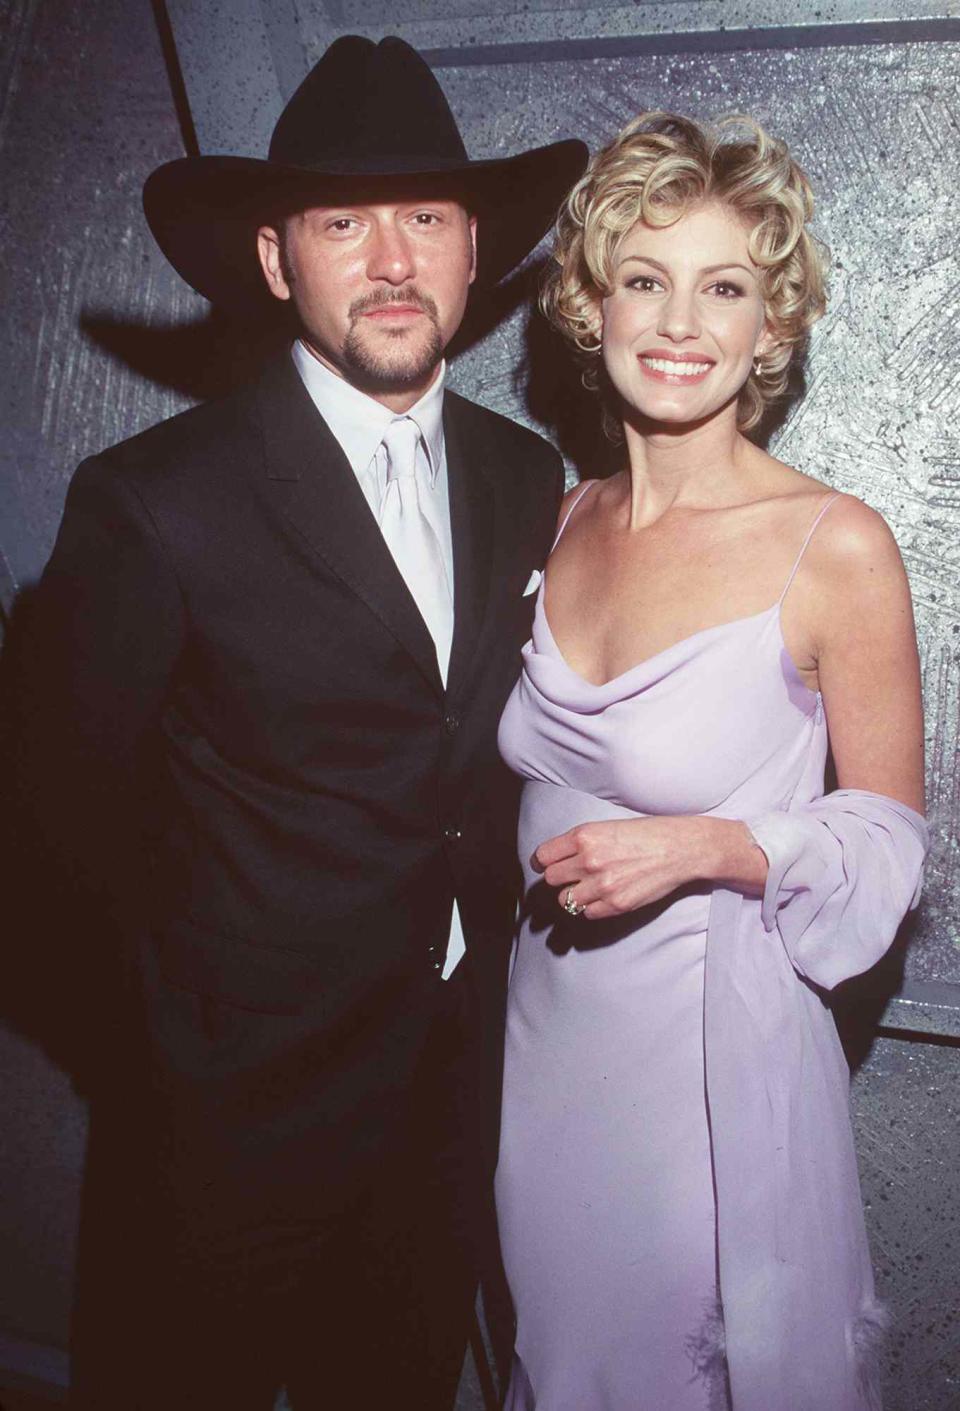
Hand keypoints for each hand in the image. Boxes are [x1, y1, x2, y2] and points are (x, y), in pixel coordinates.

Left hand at [534, 816, 763, 919]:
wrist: (682, 848)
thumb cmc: (647, 833)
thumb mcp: (607, 827)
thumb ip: (580, 842)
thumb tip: (556, 859)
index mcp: (584, 836)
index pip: (543, 857)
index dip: (541, 863)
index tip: (544, 866)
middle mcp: (589, 860)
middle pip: (551, 880)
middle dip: (559, 878)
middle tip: (570, 876)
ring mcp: (603, 885)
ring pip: (566, 900)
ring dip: (573, 896)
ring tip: (587, 888)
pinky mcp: (617, 904)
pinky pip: (588, 914)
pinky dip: (591, 908)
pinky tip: (604, 896)